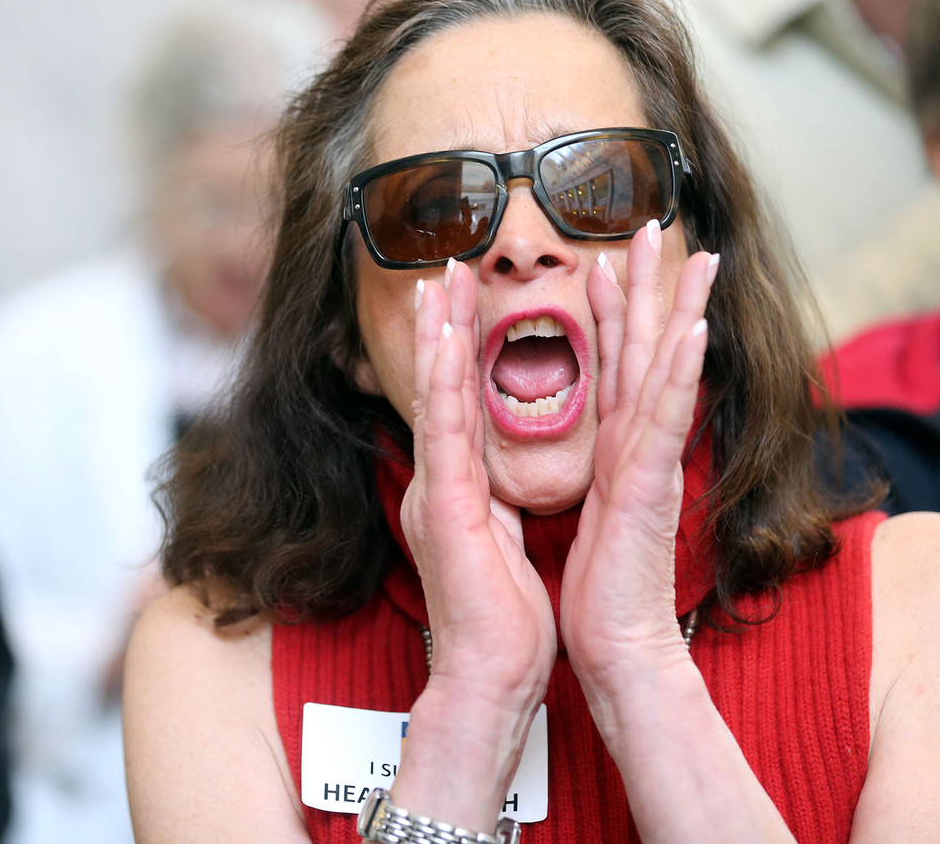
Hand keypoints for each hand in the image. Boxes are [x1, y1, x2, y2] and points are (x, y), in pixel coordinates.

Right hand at [401, 259, 556, 705]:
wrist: (491, 673)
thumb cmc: (503, 615)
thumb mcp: (502, 539)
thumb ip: (494, 498)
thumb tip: (497, 472)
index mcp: (459, 487)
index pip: (462, 403)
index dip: (460, 349)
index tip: (463, 301)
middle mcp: (440, 480)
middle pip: (442, 387)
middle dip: (443, 324)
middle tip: (446, 266)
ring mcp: (436, 490)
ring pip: (436, 396)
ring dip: (438, 335)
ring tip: (440, 280)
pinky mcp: (443, 506)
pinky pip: (446, 430)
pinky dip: (446, 378)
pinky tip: (447, 336)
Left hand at [561, 224, 715, 688]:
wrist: (613, 643)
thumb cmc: (598, 586)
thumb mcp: (585, 509)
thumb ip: (591, 466)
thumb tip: (584, 440)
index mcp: (617, 447)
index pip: (616, 364)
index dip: (616, 310)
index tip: (610, 259)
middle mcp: (639, 444)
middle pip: (648, 349)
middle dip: (651, 285)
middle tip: (653, 224)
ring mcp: (652, 462)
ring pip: (667, 371)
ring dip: (682, 310)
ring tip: (696, 255)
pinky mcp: (651, 487)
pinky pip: (666, 420)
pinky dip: (682, 374)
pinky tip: (695, 330)